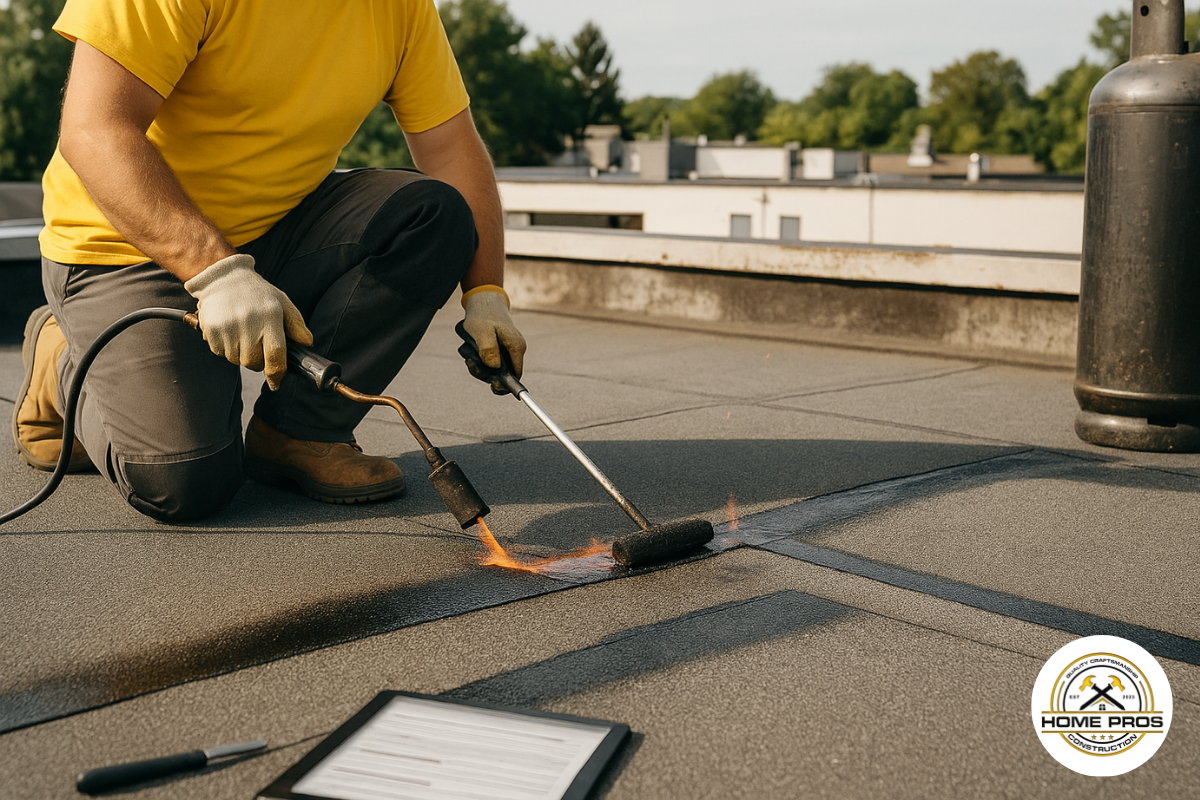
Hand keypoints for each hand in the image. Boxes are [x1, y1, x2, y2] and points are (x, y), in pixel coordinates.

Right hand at [183, 254, 312, 389]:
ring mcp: (228, 327)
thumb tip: (307, 343)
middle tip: (257, 346)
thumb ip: (296, 324)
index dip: (277, 373)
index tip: (276, 383)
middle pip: (253, 363)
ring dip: (240, 355)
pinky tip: (229, 332)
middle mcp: (249, 323)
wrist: (223, 277)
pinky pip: (220, 353)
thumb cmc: (257, 293)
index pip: (275, 354)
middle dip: (257, 361)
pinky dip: (225, 348)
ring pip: (236, 360)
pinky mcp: (211, 330)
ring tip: (242, 334)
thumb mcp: (282, 303)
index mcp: (270, 317)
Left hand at [461, 285, 525, 390]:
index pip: (516, 374)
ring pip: (493, 370)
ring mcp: (506, 351)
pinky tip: (469, 351)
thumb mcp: (482, 331)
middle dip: (485, 373)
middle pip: (503, 375)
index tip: (493, 386)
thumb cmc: (483, 315)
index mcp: (516, 347)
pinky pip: (487, 363)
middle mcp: (514, 350)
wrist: (483, 301)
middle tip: (471, 363)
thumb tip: (494, 367)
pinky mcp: (497, 350)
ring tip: (468, 355)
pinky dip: (477, 360)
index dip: (506, 384)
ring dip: (478, 366)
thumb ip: (488, 349)